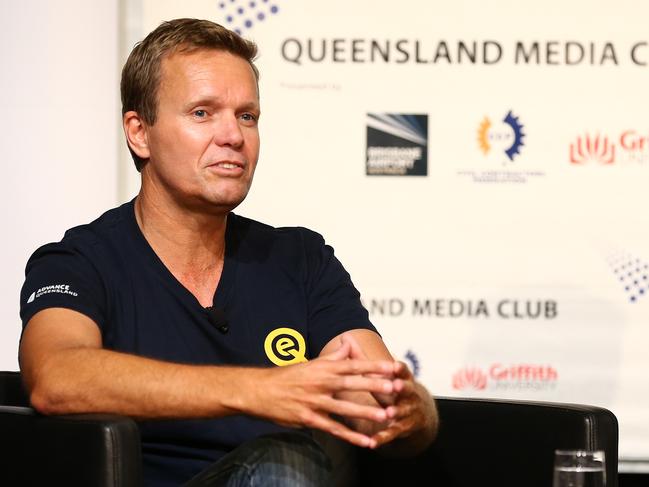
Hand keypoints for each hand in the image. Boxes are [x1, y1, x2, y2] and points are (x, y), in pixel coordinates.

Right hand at [246, 341, 399, 447]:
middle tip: (396, 388)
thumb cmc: (287, 376)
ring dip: (366, 413)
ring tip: (386, 416)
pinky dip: (350, 437)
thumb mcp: (311, 363)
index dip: (374, 366)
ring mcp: (315, 402)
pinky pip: (333, 429)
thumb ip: (333, 357)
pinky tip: (366, 442)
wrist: (259, 391)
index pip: (353, 365)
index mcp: (323, 368)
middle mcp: (321, 383)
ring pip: (345, 408)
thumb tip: (348, 343)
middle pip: (352, 384)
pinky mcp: (309, 419)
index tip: (392, 367)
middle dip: (375, 386)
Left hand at [370, 361, 436, 450]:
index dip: (399, 368)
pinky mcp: (405, 428)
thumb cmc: (391, 389)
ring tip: (388, 413)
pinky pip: (394, 433)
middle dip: (402, 387)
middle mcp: (410, 394)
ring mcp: (411, 411)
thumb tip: (346, 338)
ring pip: (404, 411)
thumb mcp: (381, 375)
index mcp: (403, 378)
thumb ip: (364, 360)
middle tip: (395, 385)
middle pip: (408, 389)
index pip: (403, 371)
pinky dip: (384, 437)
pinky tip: (373, 442)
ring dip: (396, 411)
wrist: (416, 414)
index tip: (394, 365)